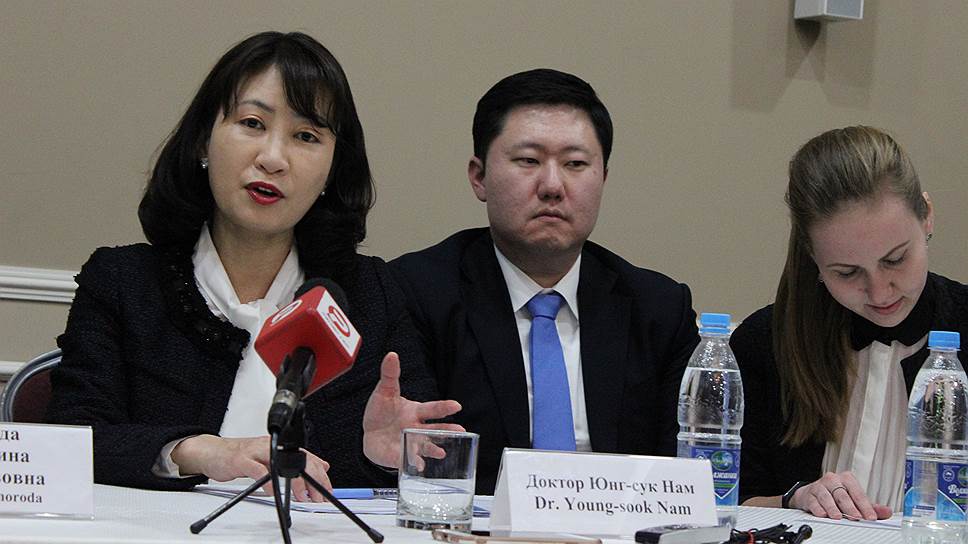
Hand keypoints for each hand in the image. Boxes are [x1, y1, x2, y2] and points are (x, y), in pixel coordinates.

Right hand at [171, 435, 332, 501]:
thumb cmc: (242, 456)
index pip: (306, 457)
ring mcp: (256, 452)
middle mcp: (271, 446)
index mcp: (279, 447)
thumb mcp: (271, 458)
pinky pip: (257, 470)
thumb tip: (322, 465)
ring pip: (281, 463)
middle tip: (318, 496)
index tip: (327, 489)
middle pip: (298, 459)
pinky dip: (267, 480)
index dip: (320, 473)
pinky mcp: (241, 460)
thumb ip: (295, 462)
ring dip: (294, 481)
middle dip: (312, 479)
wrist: (213, 451)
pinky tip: (273, 490)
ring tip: (303, 496)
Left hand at [363, 352, 463, 467]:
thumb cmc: (381, 411)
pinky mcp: (402, 456)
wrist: (369, 432)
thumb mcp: (384, 391)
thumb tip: (392, 355)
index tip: (456, 406)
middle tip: (461, 431)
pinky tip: (421, 466)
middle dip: (448, 430)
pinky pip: (410, 460)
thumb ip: (390, 374)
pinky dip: (416, 463)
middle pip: (436, 429)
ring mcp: (411, 443)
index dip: (444, 407)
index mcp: (416, 412)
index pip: (433, 409)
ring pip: (427, 445)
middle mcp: (417, 428)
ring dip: (435, 449)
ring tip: (442, 452)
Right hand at [790, 471, 892, 519]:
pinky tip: (822, 514)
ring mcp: (819, 486)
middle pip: (842, 495)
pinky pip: (814, 501)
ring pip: (827, 497)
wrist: (812, 493)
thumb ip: (870, 506)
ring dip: (832, 508)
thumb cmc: (836, 496)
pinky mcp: (809, 494)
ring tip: (838, 517)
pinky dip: (818, 508)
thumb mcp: (854, 499)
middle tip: (856, 518)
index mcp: (847, 479)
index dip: (865, 506)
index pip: (858, 493)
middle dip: (850, 508)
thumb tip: (887, 512)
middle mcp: (833, 480)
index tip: (871, 517)